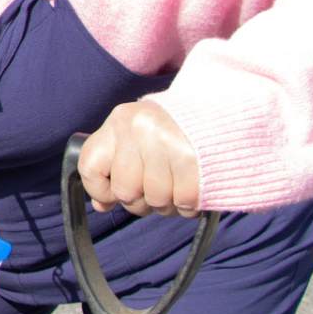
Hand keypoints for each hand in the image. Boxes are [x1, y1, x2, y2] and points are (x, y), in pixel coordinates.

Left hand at [77, 100, 201, 217]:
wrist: (222, 107)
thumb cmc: (172, 127)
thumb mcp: (136, 134)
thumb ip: (114, 165)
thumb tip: (101, 204)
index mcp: (121, 120)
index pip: (90, 167)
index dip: (99, 191)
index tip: (112, 196)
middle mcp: (141, 129)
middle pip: (125, 191)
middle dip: (140, 200)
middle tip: (156, 187)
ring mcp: (170, 143)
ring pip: (156, 201)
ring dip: (168, 203)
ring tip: (177, 185)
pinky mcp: (196, 161)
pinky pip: (184, 203)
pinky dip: (189, 205)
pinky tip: (193, 189)